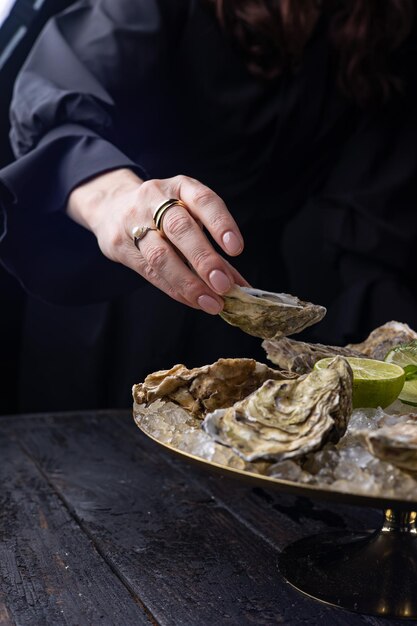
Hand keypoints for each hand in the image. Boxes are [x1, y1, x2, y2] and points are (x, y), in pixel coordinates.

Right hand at [67, 168, 246, 312]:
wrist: (111, 207)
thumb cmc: (164, 215)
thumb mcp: (191, 217)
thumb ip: (216, 249)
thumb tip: (243, 285)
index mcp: (180, 187)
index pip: (203, 200)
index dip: (220, 223)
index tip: (236, 249)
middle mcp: (155, 199)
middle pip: (179, 228)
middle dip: (204, 259)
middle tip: (224, 285)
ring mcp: (133, 220)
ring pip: (160, 254)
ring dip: (188, 282)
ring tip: (211, 302)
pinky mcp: (120, 244)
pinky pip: (149, 271)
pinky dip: (174, 289)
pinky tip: (192, 300)